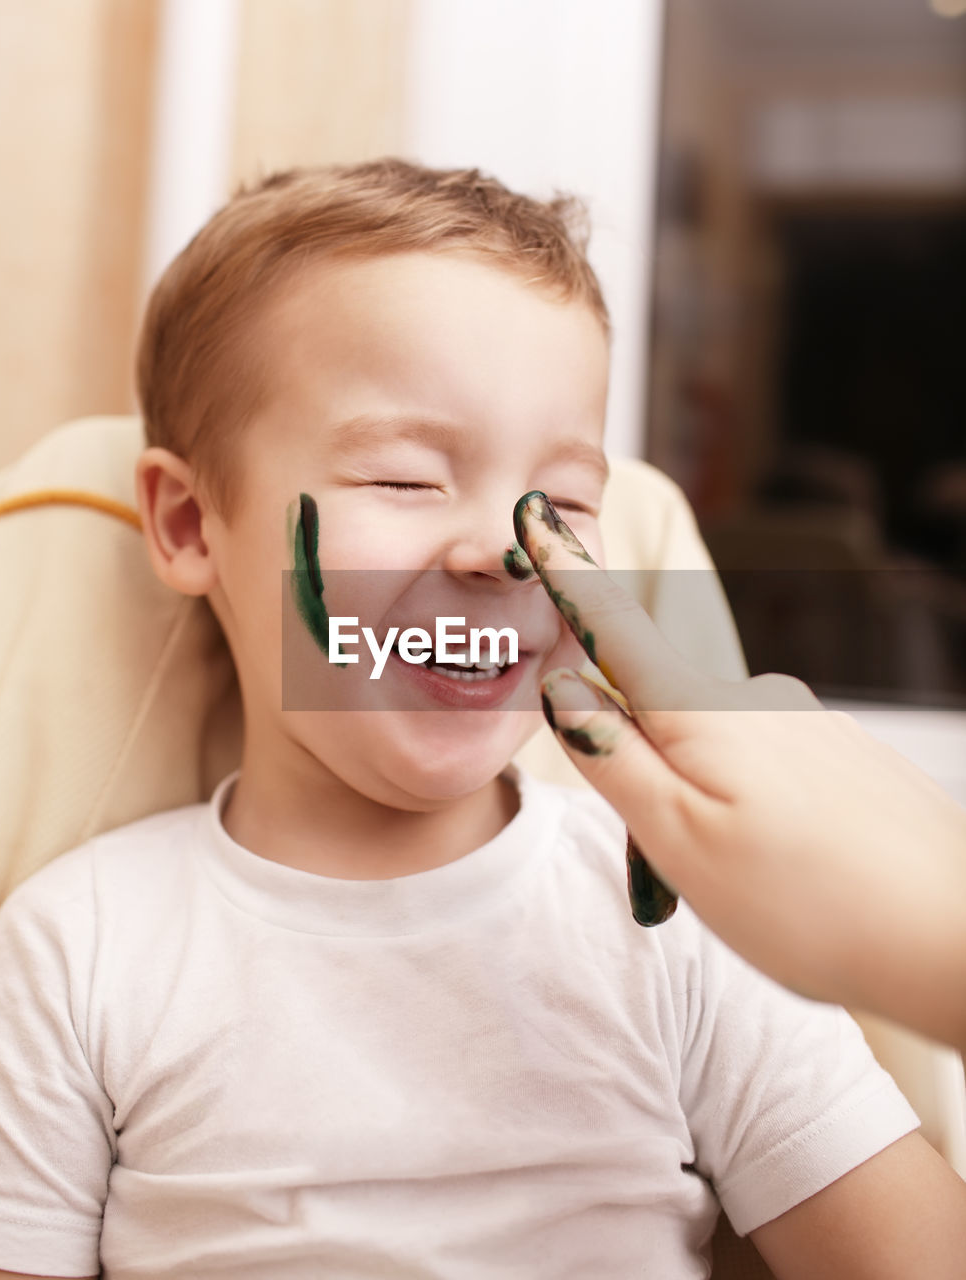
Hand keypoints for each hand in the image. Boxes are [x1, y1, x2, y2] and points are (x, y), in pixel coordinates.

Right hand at [514, 491, 965, 1050]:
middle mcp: (758, 700)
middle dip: (644, 778)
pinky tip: (792, 874)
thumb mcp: (679, 838)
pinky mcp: (844, 756)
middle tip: (677, 875)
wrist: (955, 941)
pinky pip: (767, 773)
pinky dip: (755, 818)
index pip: (613, 625)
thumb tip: (563, 686)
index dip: (567, 574)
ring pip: (713, 753)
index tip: (537, 514)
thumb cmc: (812, 904)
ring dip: (702, 808)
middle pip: (659, 713)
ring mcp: (809, 725)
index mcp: (703, 713)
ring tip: (744, 888)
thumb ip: (613, 757)